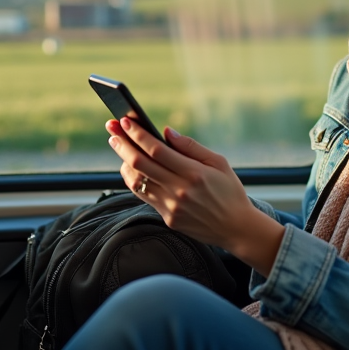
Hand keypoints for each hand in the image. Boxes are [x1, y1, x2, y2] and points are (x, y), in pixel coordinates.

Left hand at [106, 117, 283, 273]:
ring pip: (136, 181)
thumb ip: (191, 147)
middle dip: (123, 143)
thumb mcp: (219, 163)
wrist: (236, 228)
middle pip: (140, 164)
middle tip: (112, 129)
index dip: (138, 134)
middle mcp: (179, 191)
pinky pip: (143, 195)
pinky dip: (133, 179)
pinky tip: (130, 167)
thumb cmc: (229, 191)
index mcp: (194, 174)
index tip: (126, 121)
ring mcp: (171, 206)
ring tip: (119, 145)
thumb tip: (167, 132)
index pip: (157, 150)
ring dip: (123, 161)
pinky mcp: (167, 218)